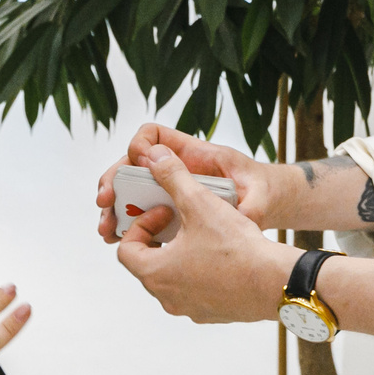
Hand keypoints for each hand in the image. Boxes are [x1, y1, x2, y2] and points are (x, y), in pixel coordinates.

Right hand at [96, 123, 294, 242]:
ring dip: (114, 207)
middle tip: (105, 201)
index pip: (155, 136)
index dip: (141, 146)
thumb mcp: (259, 197)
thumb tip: (237, 210)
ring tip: (106, 230)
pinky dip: (126, 223)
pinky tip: (118, 239)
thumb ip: (250, 203)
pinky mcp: (172, 210)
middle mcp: (177, 169)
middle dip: (114, 180)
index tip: (140, 164)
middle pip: (132, 165)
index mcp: (193, 154)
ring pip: (131, 191)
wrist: (269, 204)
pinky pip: (141, 212)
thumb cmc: (264, 190)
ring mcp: (171, 190)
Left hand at [114, 145, 297, 324]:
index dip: (142, 224)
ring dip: (179, 254)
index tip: (165, 211)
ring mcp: (188, 309)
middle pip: (148, 262)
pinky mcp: (211, 314)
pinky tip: (221, 255)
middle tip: (181, 219)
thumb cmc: (234, 246)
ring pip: (172, 278)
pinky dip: (200, 272)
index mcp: (154, 274)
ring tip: (203, 233)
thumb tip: (154, 156)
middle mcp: (166, 297)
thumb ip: (172, 177)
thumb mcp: (199, 203)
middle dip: (161, 237)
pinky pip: (195, 291)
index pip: (126, 248)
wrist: (273, 281)